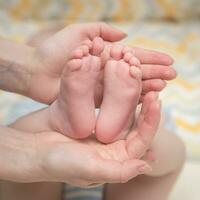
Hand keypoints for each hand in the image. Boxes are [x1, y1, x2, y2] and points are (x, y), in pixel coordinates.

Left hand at [29, 22, 175, 104]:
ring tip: (163, 86)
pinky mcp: (95, 98)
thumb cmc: (54, 50)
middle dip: (154, 72)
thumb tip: (124, 34)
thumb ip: (101, 31)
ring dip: (146, 86)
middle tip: (172, 76)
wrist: (37, 71)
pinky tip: (143, 98)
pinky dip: (130, 99)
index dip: (151, 57)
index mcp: (104, 54)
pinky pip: (116, 99)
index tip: (168, 60)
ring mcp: (102, 85)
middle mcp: (106, 70)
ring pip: (128, 86)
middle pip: (134, 71)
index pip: (132, 55)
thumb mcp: (78, 33)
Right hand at [33, 92, 159, 186]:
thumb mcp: (87, 169)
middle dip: (146, 110)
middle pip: (135, 127)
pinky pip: (107, 108)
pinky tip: (122, 86)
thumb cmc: (57, 162)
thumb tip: (146, 166)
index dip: (151, 123)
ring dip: (133, 102)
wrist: (32, 150)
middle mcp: (111, 147)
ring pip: (123, 116)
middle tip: (154, 91)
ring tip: (141, 86)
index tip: (157, 102)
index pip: (140, 142)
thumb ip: (117, 171)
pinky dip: (115, 97)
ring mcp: (100, 133)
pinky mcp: (90, 121)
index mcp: (114, 160)